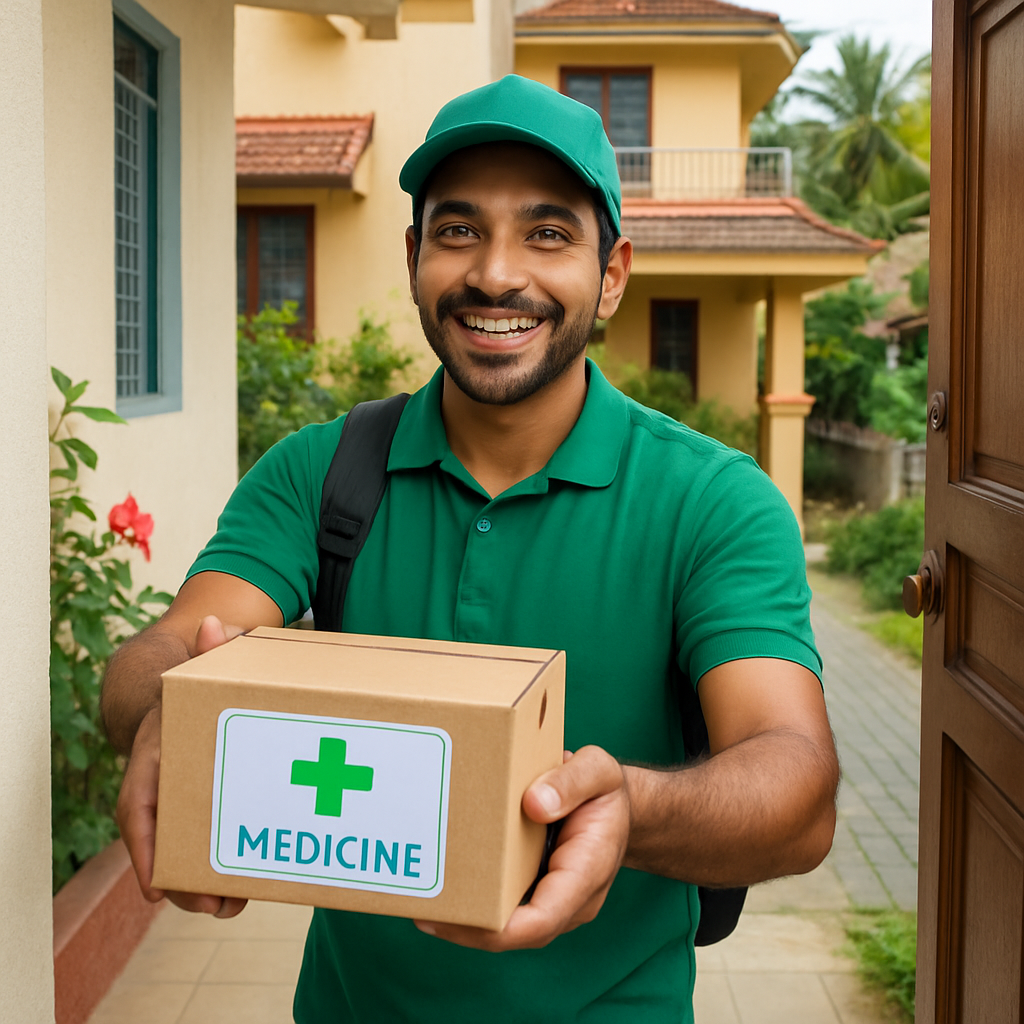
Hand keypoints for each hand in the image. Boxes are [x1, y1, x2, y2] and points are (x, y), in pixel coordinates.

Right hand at [116, 615, 248, 917]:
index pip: (138, 803)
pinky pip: (207, 836)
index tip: (152, 886)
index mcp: (156, 749)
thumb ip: (214, 648)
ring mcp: (182, 792)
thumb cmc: (191, 681)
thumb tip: (215, 625)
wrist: (175, 690)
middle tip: (214, 906)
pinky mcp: (205, 799)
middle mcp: (162, 778)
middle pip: (163, 839)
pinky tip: (249, 884)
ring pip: (183, 845)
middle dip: (181, 878)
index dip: (144, 846)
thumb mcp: (203, 663)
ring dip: (203, 880)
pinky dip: (221, 861)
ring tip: (233, 906)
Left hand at [413, 746, 630, 949]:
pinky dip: (474, 902)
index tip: (456, 917)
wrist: (615, 806)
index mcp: (588, 872)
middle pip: (516, 931)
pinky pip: (505, 907)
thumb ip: (572, 781)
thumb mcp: (599, 771)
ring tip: (421, 900)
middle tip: (421, 909)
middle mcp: (570, 899)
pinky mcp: (536, 891)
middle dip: (468, 929)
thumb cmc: (605, 791)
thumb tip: (534, 804)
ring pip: (507, 925)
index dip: (497, 928)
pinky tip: (442, 885)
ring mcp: (552, 900)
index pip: (543, 918)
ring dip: (465, 921)